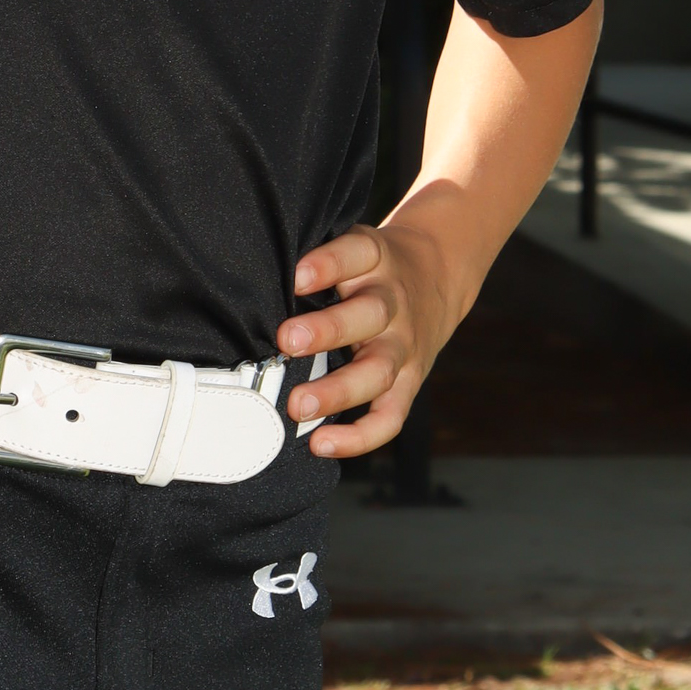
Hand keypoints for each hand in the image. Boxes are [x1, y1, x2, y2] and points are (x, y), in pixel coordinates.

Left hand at [274, 222, 463, 460]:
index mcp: (376, 260)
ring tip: (298, 406)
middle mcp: (393, 304)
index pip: (358, 254)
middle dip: (327, 331)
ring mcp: (403, 346)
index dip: (329, 264)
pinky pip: (391, 416)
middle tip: (286, 341)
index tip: (296, 276)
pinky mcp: (410, 383)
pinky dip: (360, 436)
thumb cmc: (370, 268)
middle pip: (369, 315)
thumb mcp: (354, 246)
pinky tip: (322, 443)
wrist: (437, 277)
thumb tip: (253, 280)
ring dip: (338, 391)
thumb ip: (317, 260)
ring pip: (378, 371)